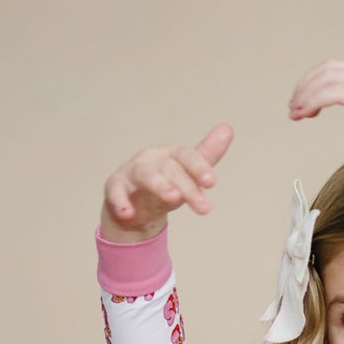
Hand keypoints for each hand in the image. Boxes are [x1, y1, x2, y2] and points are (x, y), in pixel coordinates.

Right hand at [99, 124, 233, 240]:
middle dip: (188, 188)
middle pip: (171, 170)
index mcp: (171, 155)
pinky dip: (120, 202)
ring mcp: (132, 172)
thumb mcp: (187, 172)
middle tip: (205, 208)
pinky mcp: (115, 186)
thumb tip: (228, 130)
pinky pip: (116, 192)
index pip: (187, 156)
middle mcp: (152, 159)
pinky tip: (127, 213)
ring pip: (146, 176)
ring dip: (159, 185)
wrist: (133, 204)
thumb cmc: (165, 184)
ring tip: (172, 198)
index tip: (212, 183)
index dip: (199, 167)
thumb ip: (206, 155)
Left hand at [287, 62, 343, 157]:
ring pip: (328, 79)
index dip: (314, 82)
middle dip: (305, 87)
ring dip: (306, 95)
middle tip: (293, 109)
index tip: (302, 103)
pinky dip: (315, 101)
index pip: (336, 69)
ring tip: (295, 113)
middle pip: (327, 69)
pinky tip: (307, 114)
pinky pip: (335, 93)